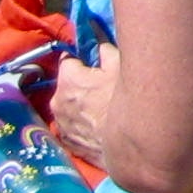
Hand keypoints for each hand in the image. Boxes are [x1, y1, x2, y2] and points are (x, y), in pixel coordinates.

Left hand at [46, 54, 115, 174]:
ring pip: (69, 107)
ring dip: (80, 106)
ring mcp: (62, 126)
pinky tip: (98, 126)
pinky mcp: (69, 144)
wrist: (134, 145)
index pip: (68, 60)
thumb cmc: (127, 101)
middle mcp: (57, 102)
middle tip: (104, 87)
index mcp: (68, 80)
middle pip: (67, 85)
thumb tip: (101, 47)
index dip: (83, 61)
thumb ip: (107, 52)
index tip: (96, 65)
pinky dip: (82, 125)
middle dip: (81, 85)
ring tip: (103, 109)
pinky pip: (72, 127)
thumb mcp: (123, 67)